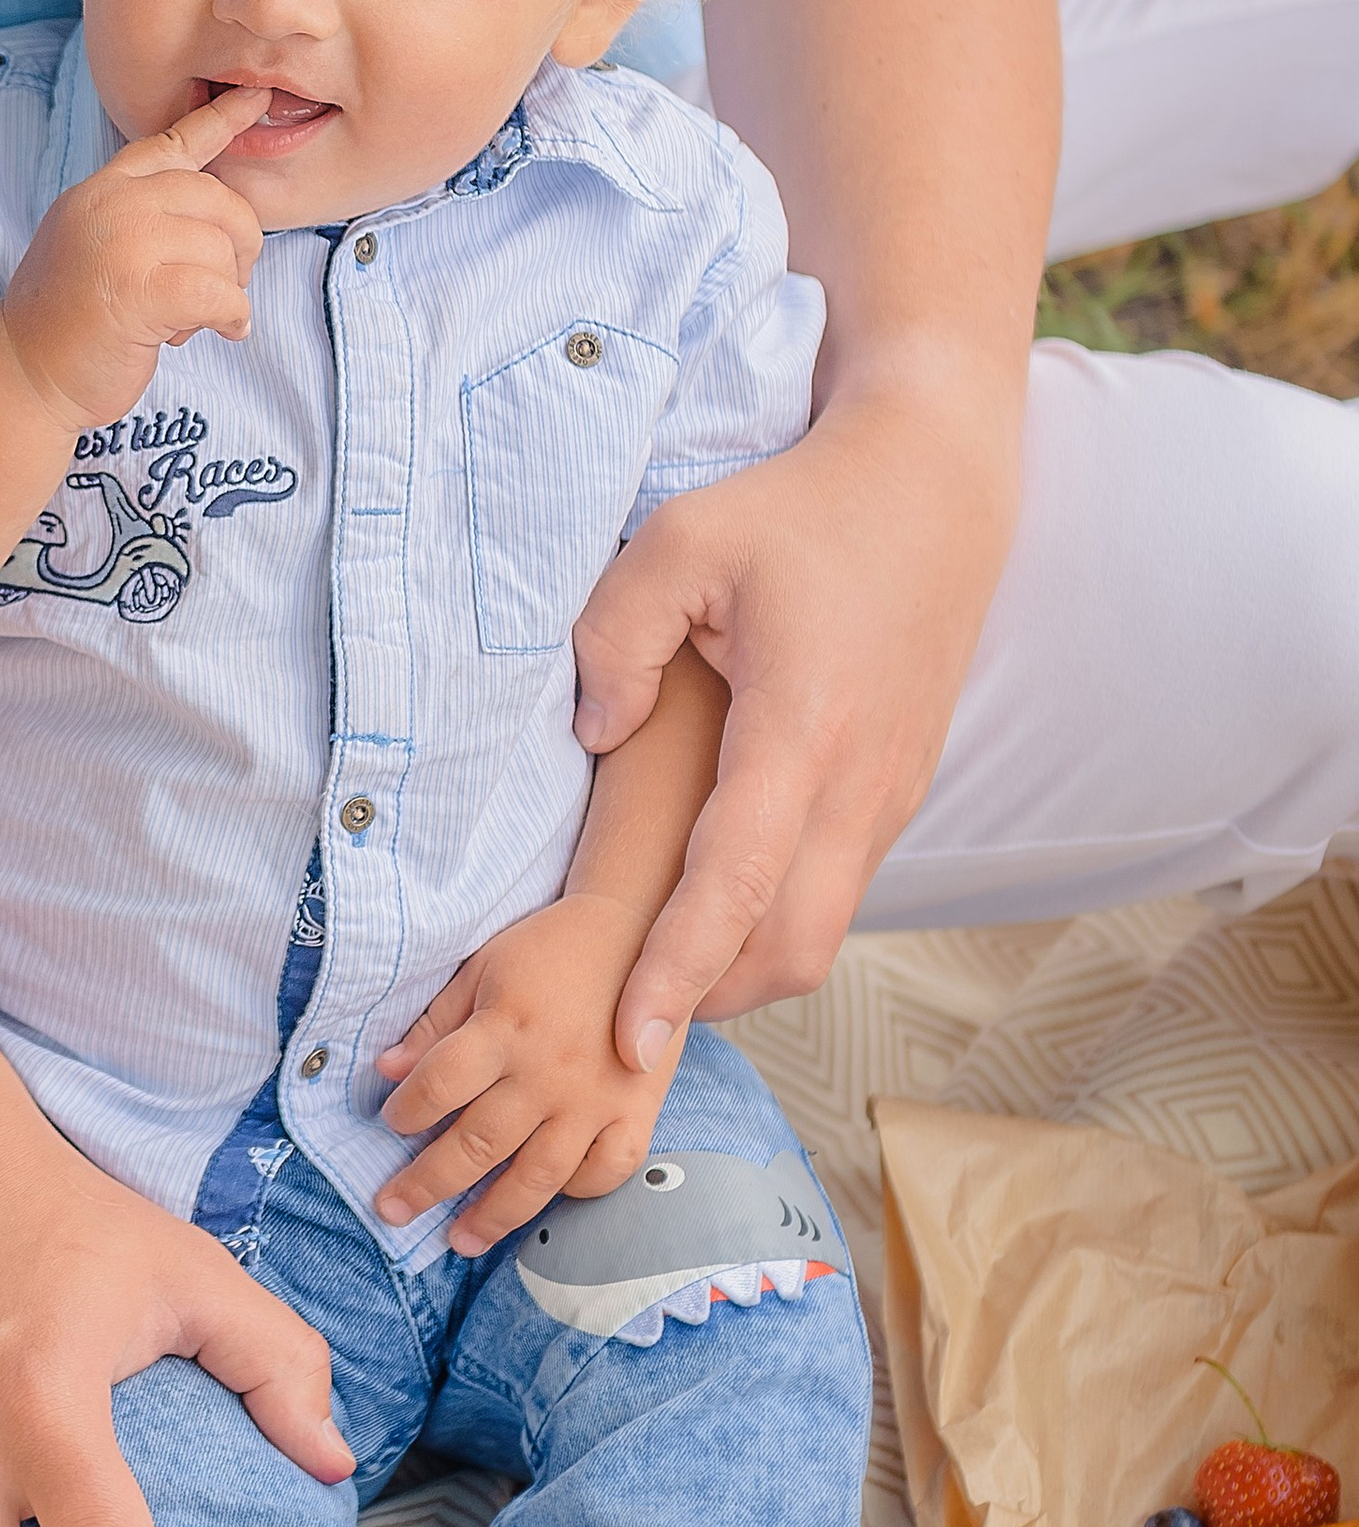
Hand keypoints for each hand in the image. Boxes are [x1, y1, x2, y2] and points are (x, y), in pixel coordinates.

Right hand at [0, 83, 268, 427]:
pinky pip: (219, 293)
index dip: (221, 120)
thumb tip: (214, 216)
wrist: (23, 372)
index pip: (171, 143)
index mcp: (102, 189)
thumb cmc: (68, 319)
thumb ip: (140, 215)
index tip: (258, 98)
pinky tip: (225, 332)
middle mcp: (111, 203)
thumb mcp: (94, 243)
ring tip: (189, 319)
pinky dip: (232, 317)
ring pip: (221, 249)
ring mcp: (121, 243)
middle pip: (217, 199)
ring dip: (225, 292)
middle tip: (227, 285)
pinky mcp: (137, 292)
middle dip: (239, 246)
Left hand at [371, 895, 689, 1254]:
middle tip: (390, 1210)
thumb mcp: (484, 968)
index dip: (408, 1110)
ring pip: (537, 1175)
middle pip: (478, 1142)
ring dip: (492, 1214)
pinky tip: (543, 1202)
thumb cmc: (552, 950)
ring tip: (458, 1241)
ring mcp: (596, 1099)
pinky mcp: (637, 1113)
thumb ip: (435, 1022)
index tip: (392, 1124)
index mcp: (507, 1026)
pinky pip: (605, 1172)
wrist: (642, 932)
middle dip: (427, 1183)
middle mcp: (549, 1071)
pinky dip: (575, 1193)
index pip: (441, 1083)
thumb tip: (384, 1071)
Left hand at [575, 377, 1021, 1046]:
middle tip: (623, 1010)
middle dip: (706, 998)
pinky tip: (719, 907)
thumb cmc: (800, 510)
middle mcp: (859, 781)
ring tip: (661, 970)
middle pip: (788, 948)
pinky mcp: (900, 790)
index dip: (676, 972)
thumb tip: (594, 736)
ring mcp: (890, 793)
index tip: (627, 1039)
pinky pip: (839, 892)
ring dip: (743, 969)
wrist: (932, 487)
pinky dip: (777, 925)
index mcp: (801, 729)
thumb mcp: (681, 540)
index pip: (732, 886)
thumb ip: (614, 638)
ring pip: (821, 933)